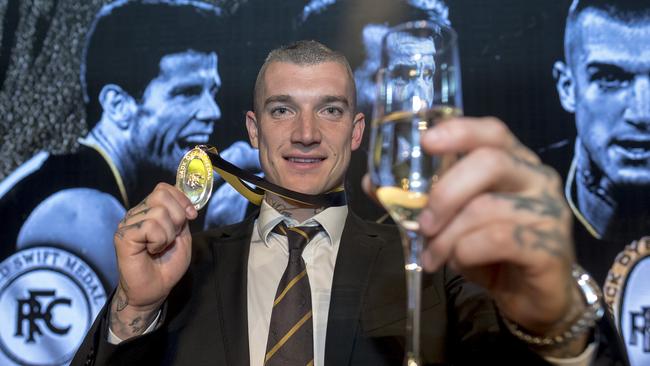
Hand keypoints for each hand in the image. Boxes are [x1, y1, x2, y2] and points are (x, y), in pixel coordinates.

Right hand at [110, 183, 196, 339]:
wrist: (154, 290)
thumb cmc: (166, 266)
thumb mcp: (182, 237)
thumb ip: (182, 217)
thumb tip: (185, 203)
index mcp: (149, 211)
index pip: (163, 188)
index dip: (181, 199)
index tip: (190, 216)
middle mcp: (136, 214)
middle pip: (161, 196)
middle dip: (177, 217)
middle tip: (171, 237)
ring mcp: (127, 224)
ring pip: (158, 212)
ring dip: (168, 234)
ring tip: (160, 247)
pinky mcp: (123, 236)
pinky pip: (150, 227)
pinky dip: (159, 240)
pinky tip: (152, 250)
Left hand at [415, 117, 582, 349]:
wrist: (532, 298)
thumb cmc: (490, 251)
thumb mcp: (452, 222)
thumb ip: (420, 201)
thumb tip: (374, 184)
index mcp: (514, 162)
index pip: (492, 132)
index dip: (459, 131)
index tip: (426, 142)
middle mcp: (536, 178)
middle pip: (490, 162)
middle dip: (445, 192)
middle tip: (423, 223)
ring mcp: (549, 210)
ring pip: (487, 207)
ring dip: (448, 235)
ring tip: (432, 256)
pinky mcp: (551, 246)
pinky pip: (498, 239)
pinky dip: (466, 252)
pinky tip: (459, 264)